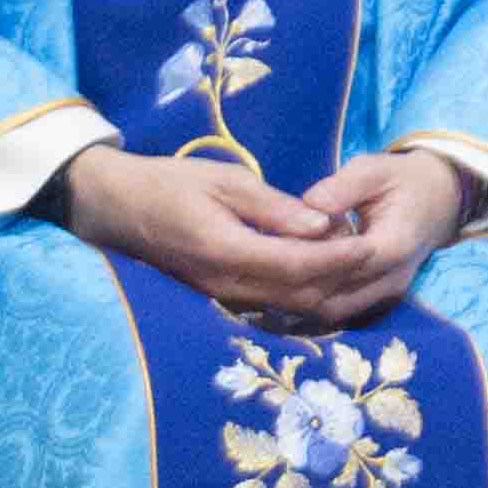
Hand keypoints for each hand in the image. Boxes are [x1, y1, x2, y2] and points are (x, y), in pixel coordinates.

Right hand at [60, 142, 411, 329]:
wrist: (115, 207)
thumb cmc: (168, 183)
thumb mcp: (225, 181)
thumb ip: (275, 208)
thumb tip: (322, 226)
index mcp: (227, 251)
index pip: (299, 265)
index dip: (340, 258)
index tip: (372, 243)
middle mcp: (225, 285)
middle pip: (300, 295)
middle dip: (342, 278)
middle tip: (373, 252)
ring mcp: (220, 297)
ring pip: (289, 306)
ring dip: (326, 288)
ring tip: (354, 260)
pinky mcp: (218, 298)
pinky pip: (272, 304)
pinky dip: (303, 292)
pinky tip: (322, 271)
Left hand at [264, 145, 477, 325]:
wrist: (440, 200)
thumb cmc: (403, 180)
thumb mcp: (374, 169)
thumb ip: (342, 186)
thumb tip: (308, 205)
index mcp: (396, 244)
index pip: (345, 263)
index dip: (307, 257)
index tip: (273, 243)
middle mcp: (393, 278)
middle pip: (335, 297)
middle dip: (296, 284)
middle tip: (260, 265)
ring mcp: (387, 293)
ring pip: (334, 311)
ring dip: (300, 297)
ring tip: (267, 275)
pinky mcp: (378, 299)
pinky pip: (338, 310)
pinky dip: (310, 300)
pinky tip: (283, 283)